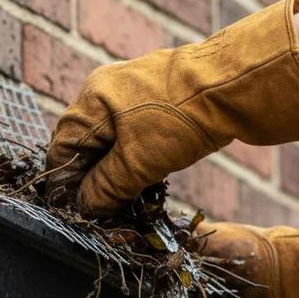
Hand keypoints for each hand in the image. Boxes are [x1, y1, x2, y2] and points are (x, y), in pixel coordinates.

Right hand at [45, 0, 298, 218]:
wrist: (237, 85)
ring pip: (112, 141)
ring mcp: (134, 92)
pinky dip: (133, 159)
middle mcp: (106, 91)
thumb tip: (84, 207)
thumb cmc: (178, 120)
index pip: (62, 148)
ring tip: (121, 202)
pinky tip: (143, 180)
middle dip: (90, 179)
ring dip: (114, 172)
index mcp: (92, 100)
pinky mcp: (159, 99)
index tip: (72, 212)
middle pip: (86, 144)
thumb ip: (104, 187)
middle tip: (99, 211)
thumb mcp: (136, 163)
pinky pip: (134, 134)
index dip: (64, 184)